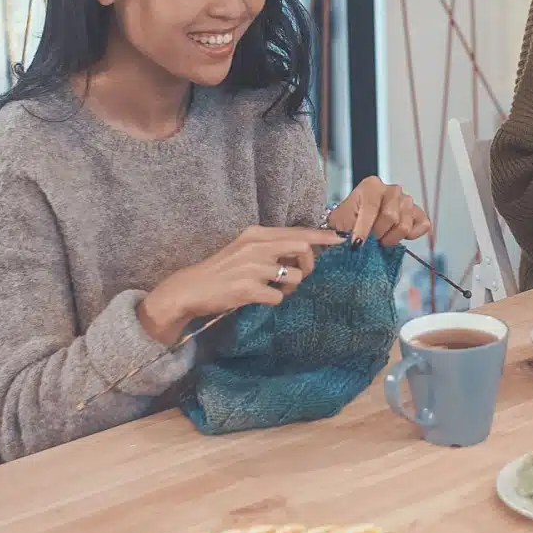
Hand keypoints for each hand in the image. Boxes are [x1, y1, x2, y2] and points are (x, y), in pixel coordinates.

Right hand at [139, 226, 341, 344]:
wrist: (191, 288)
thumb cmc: (223, 270)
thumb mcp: (246, 249)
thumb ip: (272, 247)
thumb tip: (304, 249)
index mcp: (257, 234)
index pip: (298, 231)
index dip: (322, 236)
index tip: (340, 239)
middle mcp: (256, 246)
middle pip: (303, 248)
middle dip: (309, 264)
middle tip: (297, 275)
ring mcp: (252, 267)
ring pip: (295, 276)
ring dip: (290, 287)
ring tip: (273, 289)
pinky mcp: (248, 289)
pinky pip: (279, 297)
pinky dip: (275, 300)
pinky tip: (259, 298)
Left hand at [328, 175, 432, 246]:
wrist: (357, 223)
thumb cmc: (348, 222)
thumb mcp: (338, 224)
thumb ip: (341, 231)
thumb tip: (349, 243)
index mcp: (372, 186)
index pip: (371, 207)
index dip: (363, 229)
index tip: (356, 245)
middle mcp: (392, 189)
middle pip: (391, 216)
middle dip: (378, 233)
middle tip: (370, 239)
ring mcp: (407, 201)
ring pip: (404, 225)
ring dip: (390, 238)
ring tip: (381, 238)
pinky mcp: (419, 213)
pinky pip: (422, 225)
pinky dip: (411, 235)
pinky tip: (397, 236)